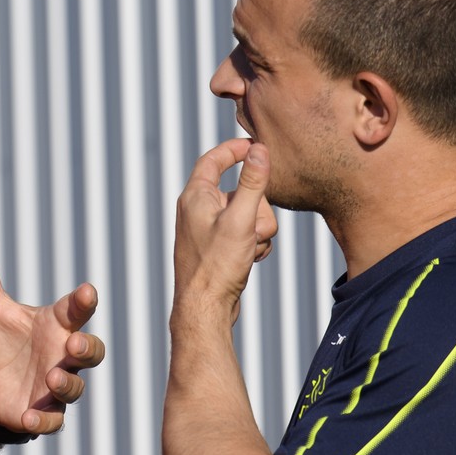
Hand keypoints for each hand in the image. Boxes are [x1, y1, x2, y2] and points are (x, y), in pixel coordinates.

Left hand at [0, 229, 104, 434]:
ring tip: (52, 377)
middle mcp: (61, 354)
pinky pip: (52, 421)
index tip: (87, 292)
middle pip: (90, 350)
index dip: (82, 301)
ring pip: (75, 387)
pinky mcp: (42, 413)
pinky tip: (30, 418)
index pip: (74, 310)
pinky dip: (44, 421)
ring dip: (67, 383)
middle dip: (87, 348)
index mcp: (53, 324)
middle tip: (75, 344)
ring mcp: (55, 386)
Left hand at [173, 139, 276, 321]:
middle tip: (255, 230)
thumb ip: (253, 183)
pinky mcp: (218, 247)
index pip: (213, 160)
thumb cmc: (217, 265)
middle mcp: (198, 210)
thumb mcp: (241, 219)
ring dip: (258, 230)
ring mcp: (208, 229)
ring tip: (249, 249)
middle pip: (241, 191)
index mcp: (195, 196)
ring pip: (249, 215)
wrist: (205, 309)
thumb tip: (260, 150)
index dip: (235, 150)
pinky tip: (249, 260)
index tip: (255, 145)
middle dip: (258, 208)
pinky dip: (253, 244)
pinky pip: (246, 234)